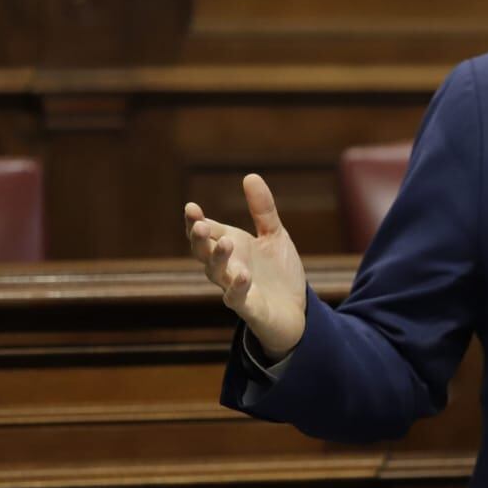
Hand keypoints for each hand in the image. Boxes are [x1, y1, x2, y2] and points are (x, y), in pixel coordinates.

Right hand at [184, 173, 307, 359]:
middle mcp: (227, 268)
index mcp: (230, 247)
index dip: (196, 221)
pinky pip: (238, 299)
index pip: (207, 232)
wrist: (297, 311)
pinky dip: (238, 288)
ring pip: (217, 275)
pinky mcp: (250, 309)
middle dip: (199, 239)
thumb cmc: (278, 273)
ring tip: (225, 243)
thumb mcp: (274, 236)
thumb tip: (249, 176)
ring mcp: (236, 289)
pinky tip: (243, 275)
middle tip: (199, 225)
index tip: (190, 208)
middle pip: (203, 253)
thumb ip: (262, 210)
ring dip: (218, 259)